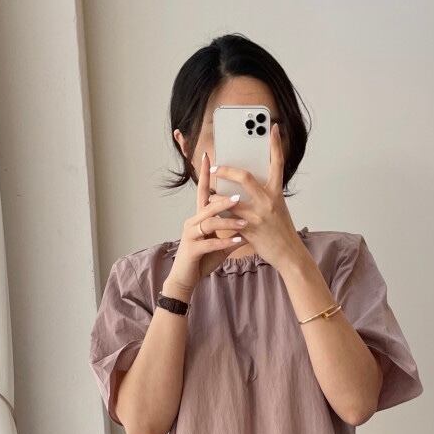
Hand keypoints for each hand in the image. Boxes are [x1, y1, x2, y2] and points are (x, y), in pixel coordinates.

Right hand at [164, 152, 249, 296]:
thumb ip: (231, 228)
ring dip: (228, 222)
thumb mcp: (219, 240)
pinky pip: (210, 243)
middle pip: (208, 204)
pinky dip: (225, 242)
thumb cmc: (203, 257)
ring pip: (210, 222)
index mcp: (199, 216)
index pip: (203, 190)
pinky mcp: (192, 249)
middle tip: (239, 195)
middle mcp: (193, 221)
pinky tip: (238, 242)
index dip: (205, 173)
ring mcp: (191, 235)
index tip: (208, 155)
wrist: (186, 278)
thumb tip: (247, 218)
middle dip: (223, 199)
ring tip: (244, 222)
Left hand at [208, 122, 303, 270]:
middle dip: (226, 170)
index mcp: (277, 193)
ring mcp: (258, 216)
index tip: (273, 128)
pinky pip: (228, 220)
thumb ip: (264, 195)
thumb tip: (245, 185)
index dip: (276, 144)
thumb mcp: (278, 208)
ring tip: (206, 193)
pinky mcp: (249, 230)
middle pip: (245, 177)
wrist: (289, 255)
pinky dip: (218, 216)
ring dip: (215, 196)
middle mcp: (268, 201)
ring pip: (230, 200)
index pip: (277, 163)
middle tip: (214, 167)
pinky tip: (209, 214)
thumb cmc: (281, 231)